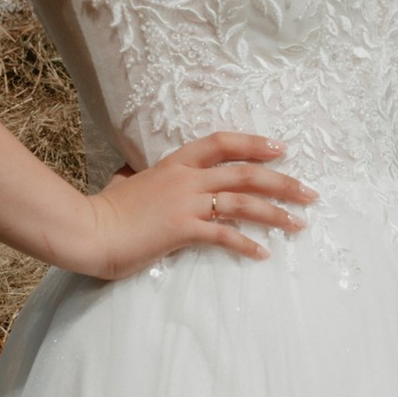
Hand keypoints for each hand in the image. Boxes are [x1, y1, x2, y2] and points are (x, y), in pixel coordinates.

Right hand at [72, 130, 314, 279]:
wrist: (88, 230)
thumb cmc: (104, 209)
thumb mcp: (125, 182)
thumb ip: (137, 176)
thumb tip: (134, 174)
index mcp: (174, 163)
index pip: (221, 143)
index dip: (254, 143)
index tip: (280, 149)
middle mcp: (186, 178)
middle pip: (245, 173)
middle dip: (282, 182)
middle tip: (308, 193)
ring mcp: (186, 203)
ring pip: (243, 202)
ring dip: (275, 213)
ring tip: (299, 224)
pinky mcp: (183, 230)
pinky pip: (224, 235)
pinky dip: (247, 244)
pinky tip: (263, 253)